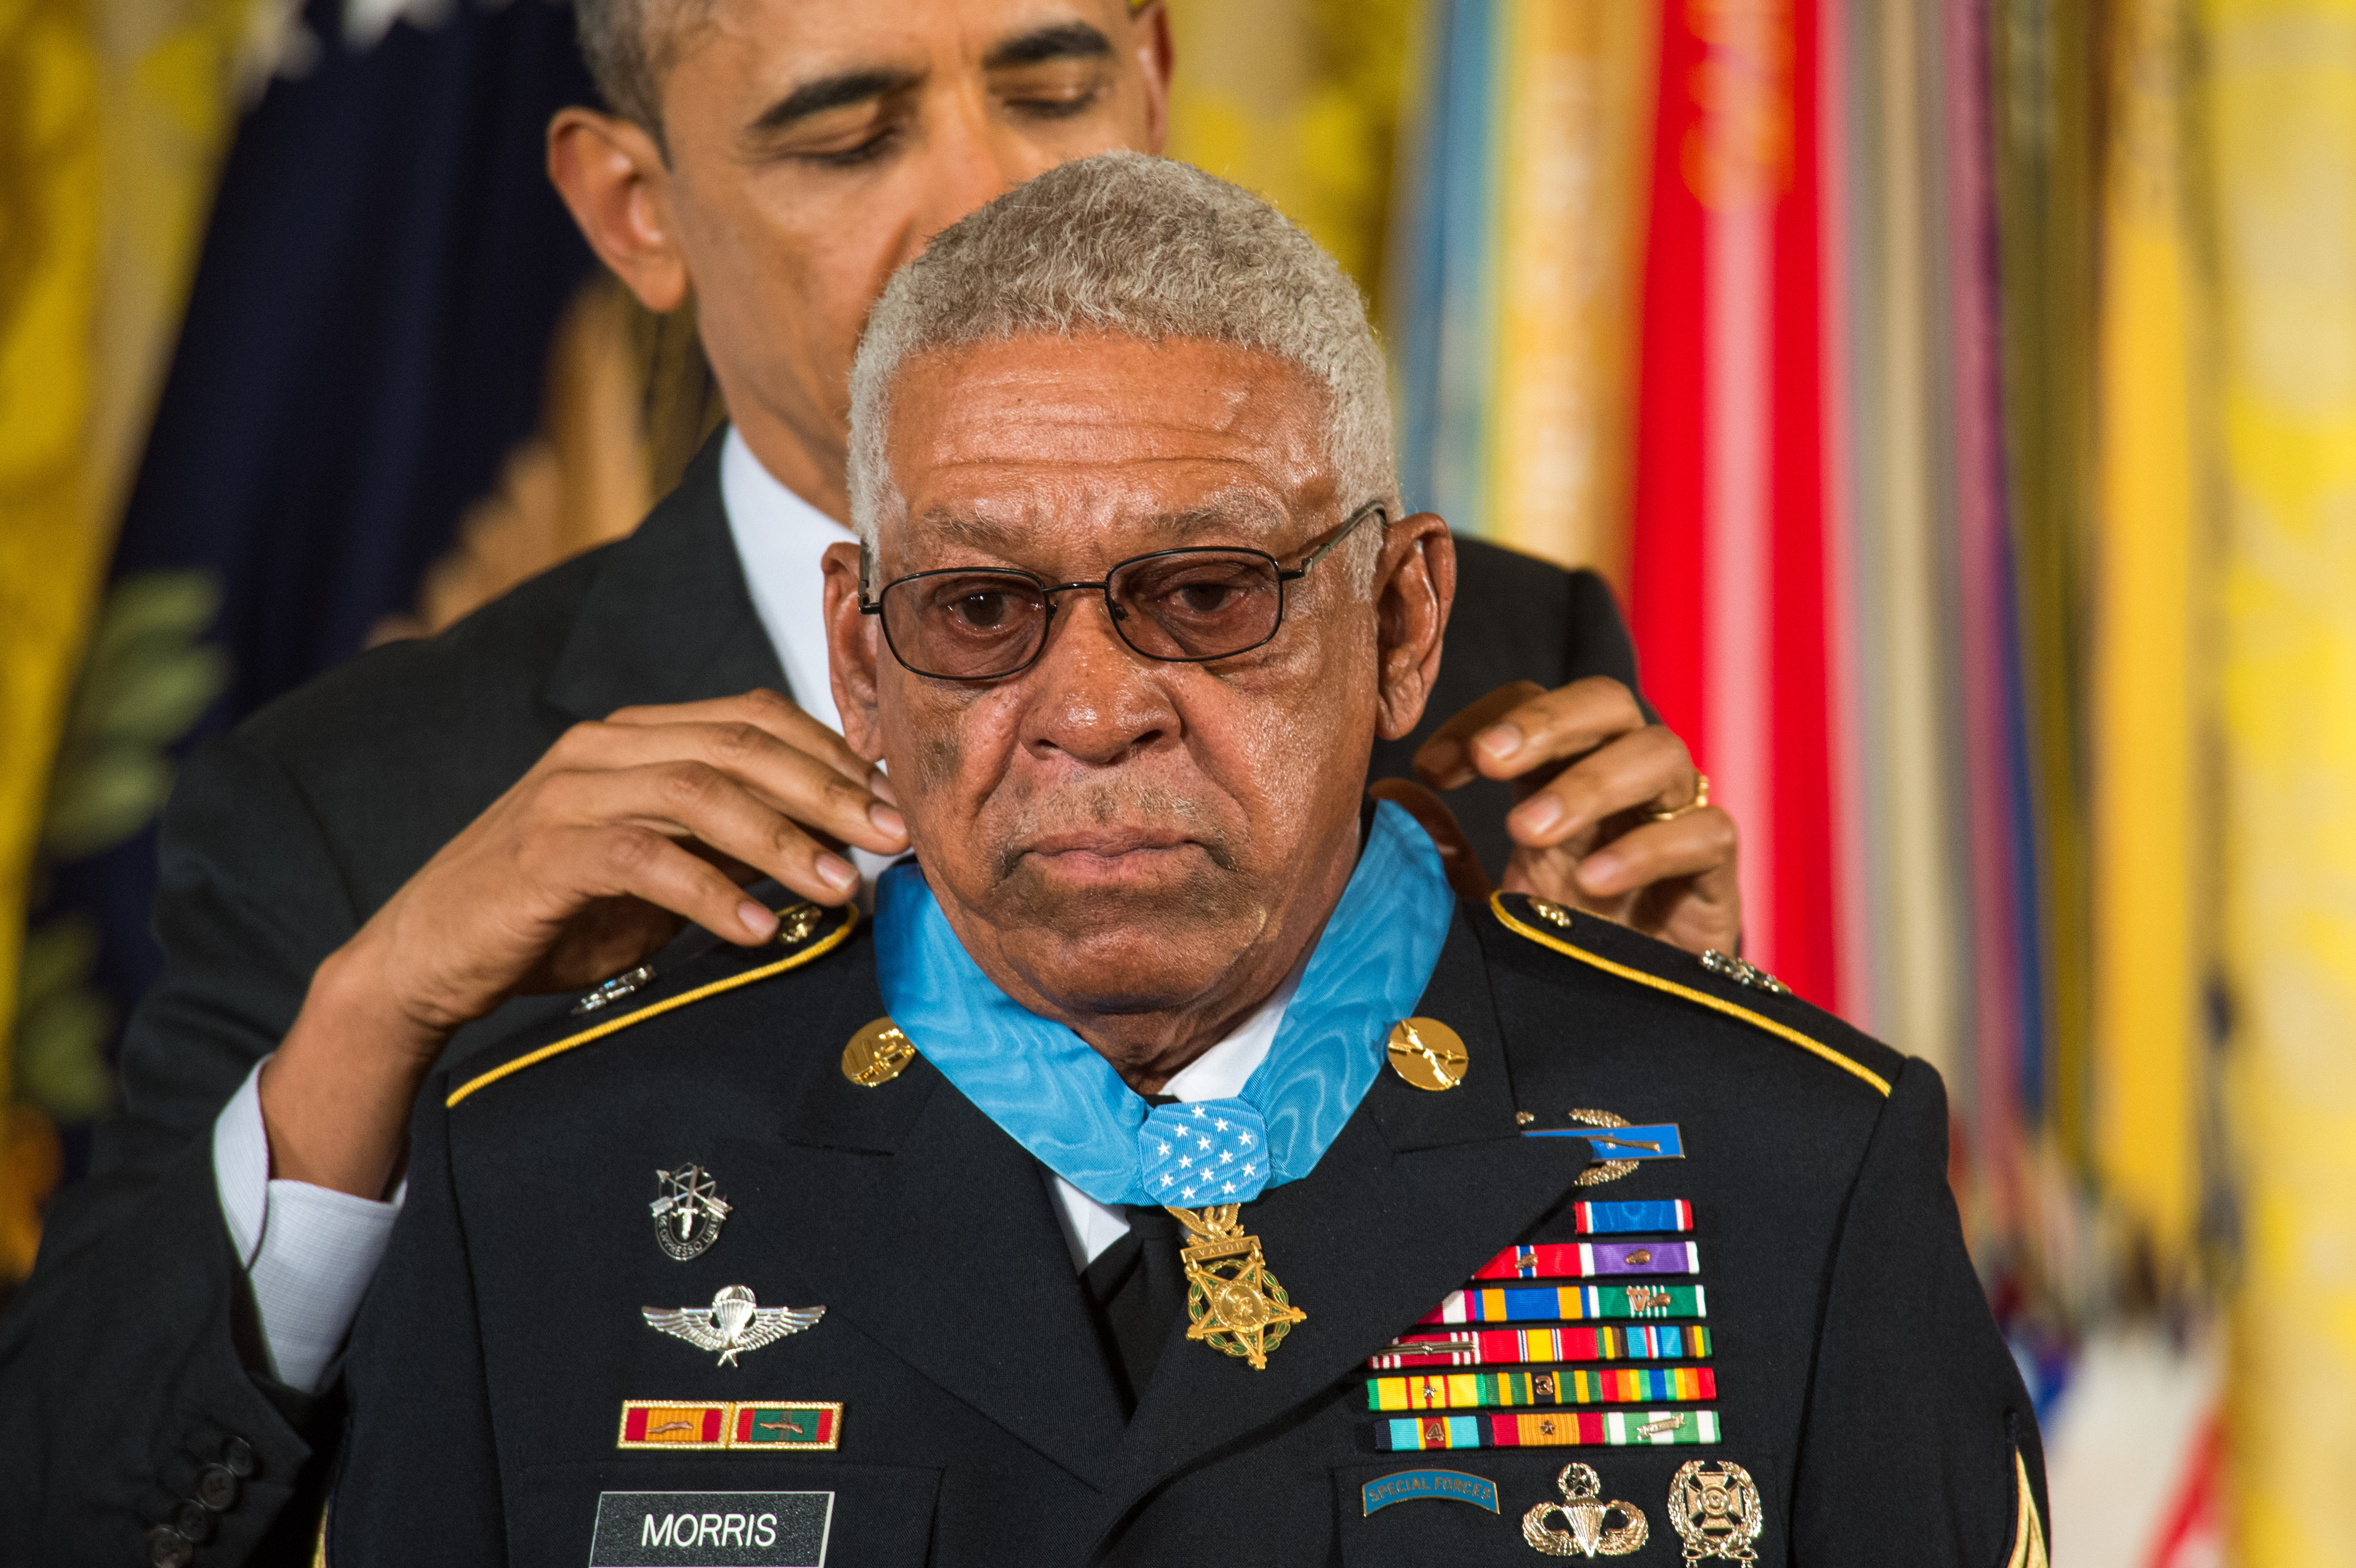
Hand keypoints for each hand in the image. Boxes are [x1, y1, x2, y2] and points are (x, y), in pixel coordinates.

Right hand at [262, 689, 907, 1196]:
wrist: (426, 956)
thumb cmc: (554, 915)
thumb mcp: (657, 870)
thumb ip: (727, 845)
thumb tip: (832, 849)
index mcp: (636, 736)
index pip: (753, 718)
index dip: (830, 753)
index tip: (895, 799)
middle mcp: (605, 747)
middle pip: (740, 746)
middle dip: (829, 790)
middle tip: (894, 835)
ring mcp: (570, 793)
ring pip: (700, 793)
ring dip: (782, 841)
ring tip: (842, 887)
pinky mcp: (545, 852)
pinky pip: (644, 860)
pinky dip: (709, 893)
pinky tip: (757, 928)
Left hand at [1407, 678, 1739, 954]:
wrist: (1629, 1029)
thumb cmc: (1553, 950)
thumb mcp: (1484, 903)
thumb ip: (1442, 855)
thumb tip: (1389, 795)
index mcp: (1559, 778)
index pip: (1531, 705)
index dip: (1483, 719)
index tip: (1430, 768)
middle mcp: (1622, 786)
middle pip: (1606, 702)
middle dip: (1545, 720)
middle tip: (1490, 761)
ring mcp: (1675, 822)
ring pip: (1660, 753)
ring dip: (1592, 783)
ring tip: (1527, 832)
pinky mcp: (1717, 877)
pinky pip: (1708, 833)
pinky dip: (1651, 848)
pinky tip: (1593, 882)